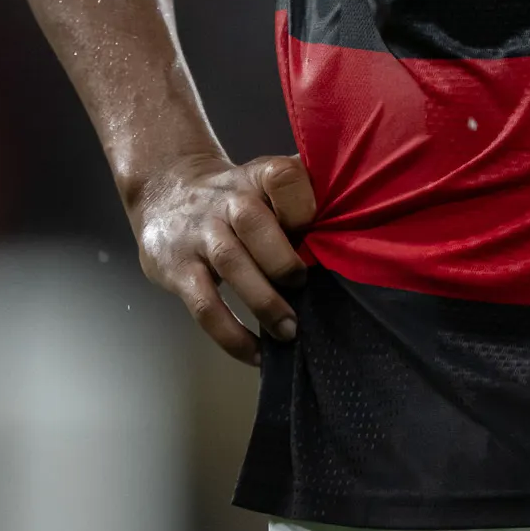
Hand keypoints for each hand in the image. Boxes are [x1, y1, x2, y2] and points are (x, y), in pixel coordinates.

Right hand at [124, 151, 316, 365]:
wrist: (166, 194)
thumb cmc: (238, 196)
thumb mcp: (267, 182)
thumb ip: (308, 191)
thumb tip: (363, 210)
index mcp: (259, 176)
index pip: (282, 177)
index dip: (303, 204)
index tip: (319, 229)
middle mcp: (227, 200)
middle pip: (253, 222)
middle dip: (284, 260)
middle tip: (305, 287)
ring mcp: (200, 235)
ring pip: (230, 264)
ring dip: (263, 301)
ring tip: (289, 331)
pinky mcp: (178, 270)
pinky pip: (204, 306)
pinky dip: (231, 335)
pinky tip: (256, 354)